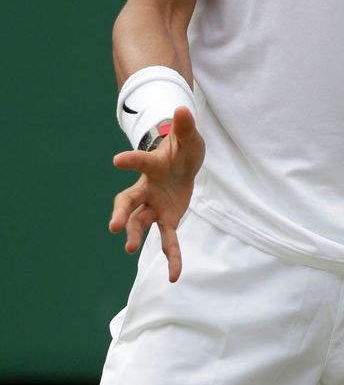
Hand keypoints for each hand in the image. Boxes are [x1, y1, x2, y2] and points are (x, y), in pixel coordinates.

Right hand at [109, 105, 205, 281]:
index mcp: (152, 165)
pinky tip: (174, 275)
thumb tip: (182, 108)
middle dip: (120, 213)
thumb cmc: (182, 149)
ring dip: (133, 234)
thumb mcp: (189, 137)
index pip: (139, 162)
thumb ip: (185, 126)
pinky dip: (172, 257)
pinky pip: (167, 240)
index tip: (116, 160)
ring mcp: (154, 206)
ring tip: (128, 248)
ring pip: (138, 222)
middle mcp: (146, 188)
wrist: (184, 165)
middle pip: (127, 201)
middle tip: (113, 225)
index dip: (130, 161)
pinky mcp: (166, 219)